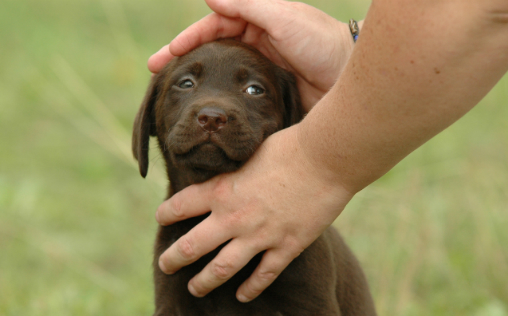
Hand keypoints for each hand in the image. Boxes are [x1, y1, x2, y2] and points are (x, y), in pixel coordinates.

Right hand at [148, 0, 357, 110]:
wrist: (352, 81)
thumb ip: (247, 4)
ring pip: (221, 76)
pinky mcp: (267, 97)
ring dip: (198, 83)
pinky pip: (237, 99)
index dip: (186, 41)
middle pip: (211, 51)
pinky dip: (219, 103)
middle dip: (183, 61)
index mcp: (257, 23)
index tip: (163, 57)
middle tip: (155, 76)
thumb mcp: (283, 18)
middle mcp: (256, 46)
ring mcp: (260, 73)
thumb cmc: (322, 43)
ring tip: (172, 98)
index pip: (212, 27)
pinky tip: (205, 114)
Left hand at [155, 126, 351, 301]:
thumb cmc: (289, 146)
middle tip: (165, 266)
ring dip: (203, 282)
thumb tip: (225, 175)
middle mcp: (233, 216)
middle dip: (173, 260)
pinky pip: (263, 275)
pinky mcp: (286, 246)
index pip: (179, 206)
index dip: (165, 214)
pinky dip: (250, 288)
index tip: (160, 219)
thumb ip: (233, 172)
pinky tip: (242, 295)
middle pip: (191, 247)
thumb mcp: (249, 153)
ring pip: (221, 269)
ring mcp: (260, 235)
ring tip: (194, 289)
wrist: (326, 157)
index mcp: (221, 189)